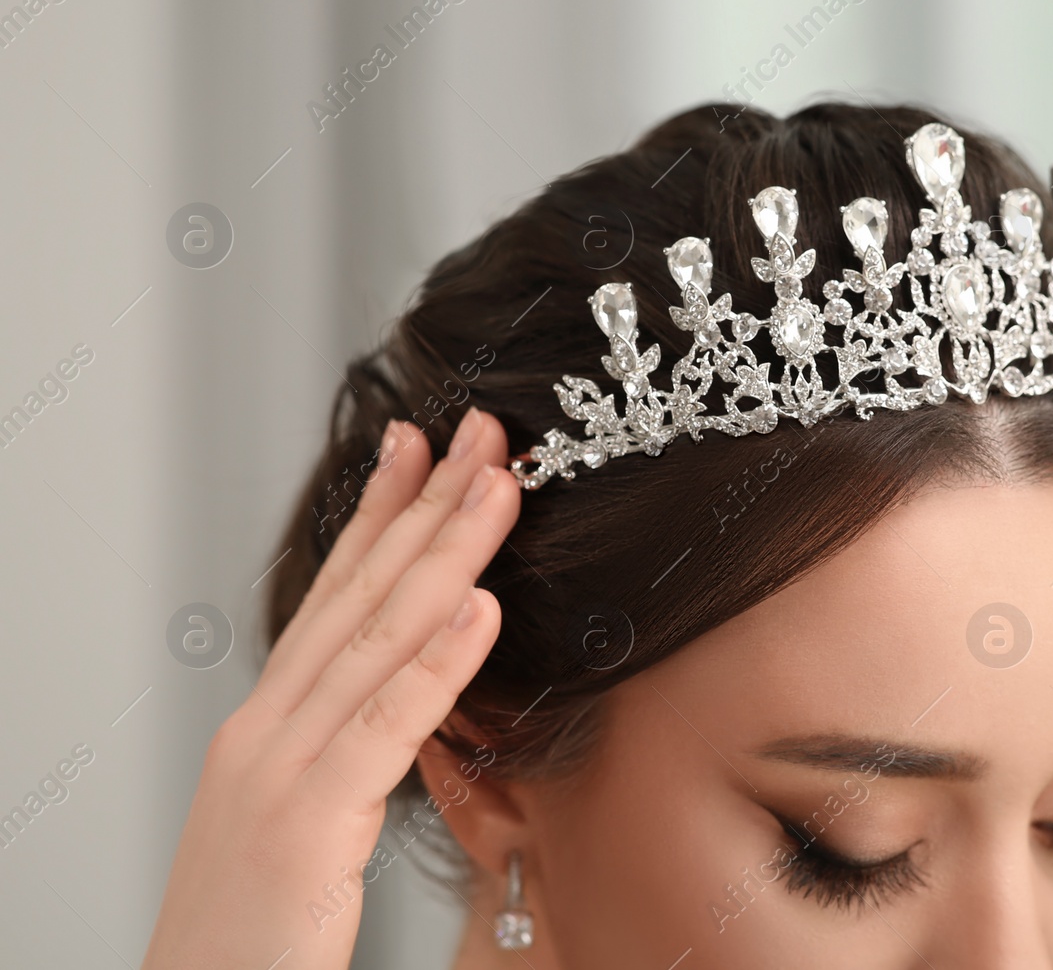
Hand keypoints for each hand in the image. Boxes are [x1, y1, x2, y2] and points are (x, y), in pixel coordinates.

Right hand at [141, 408, 519, 969]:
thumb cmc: (252, 934)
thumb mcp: (299, 822)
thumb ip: (345, 755)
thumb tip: (407, 703)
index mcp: (268, 725)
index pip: (333, 596)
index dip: (381, 516)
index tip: (425, 449)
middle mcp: (267, 728)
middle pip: (359, 594)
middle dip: (427, 504)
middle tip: (482, 431)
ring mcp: (278, 769)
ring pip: (376, 638)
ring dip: (448, 554)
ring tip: (502, 487)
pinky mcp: (304, 824)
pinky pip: (384, 727)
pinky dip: (438, 662)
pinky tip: (483, 609)